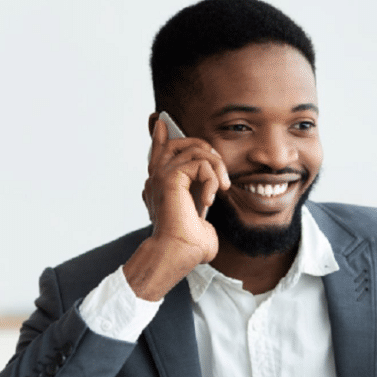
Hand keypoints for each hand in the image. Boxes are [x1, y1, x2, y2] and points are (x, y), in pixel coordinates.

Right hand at [124, 117, 229, 300]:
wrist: (178, 253)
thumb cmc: (189, 245)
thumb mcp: (199, 219)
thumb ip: (199, 204)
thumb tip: (205, 204)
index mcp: (160, 186)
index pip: (157, 153)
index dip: (159, 136)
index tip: (160, 122)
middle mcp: (156, 178)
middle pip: (176, 142)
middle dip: (203, 148)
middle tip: (218, 173)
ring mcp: (160, 176)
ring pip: (194, 149)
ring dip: (216, 166)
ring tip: (221, 188)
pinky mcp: (169, 177)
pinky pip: (200, 163)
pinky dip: (211, 179)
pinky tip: (209, 199)